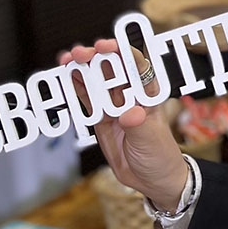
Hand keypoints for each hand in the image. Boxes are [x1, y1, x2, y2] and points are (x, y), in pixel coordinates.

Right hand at [59, 40, 186, 210]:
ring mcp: (115, 106)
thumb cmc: (160, 156)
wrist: (152, 180)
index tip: (106, 48)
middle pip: (113, 68)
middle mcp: (131, 95)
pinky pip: (87, 100)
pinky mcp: (102, 118)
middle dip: (96, 57)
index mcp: (149, 94)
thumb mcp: (151, 140)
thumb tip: (129, 113)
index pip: (137, 65)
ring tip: (66, 60)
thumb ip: (138, 125)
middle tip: (80, 54)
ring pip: (97, 81)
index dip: (122, 52)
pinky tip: (66, 77)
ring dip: (82, 68)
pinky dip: (77, 88)